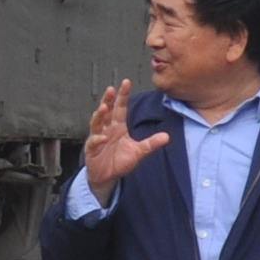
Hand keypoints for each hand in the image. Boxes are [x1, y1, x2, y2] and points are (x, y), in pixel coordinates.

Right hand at [81, 82, 170, 200]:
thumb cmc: (120, 161)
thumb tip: (167, 136)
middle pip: (106, 111)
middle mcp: (107, 129)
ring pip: (96, 123)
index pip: (120, 107)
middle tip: (111, 89)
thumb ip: (151, 143)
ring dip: (100, 115)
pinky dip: (97, 139)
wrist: (107, 177)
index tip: (126, 82)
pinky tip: (102, 137)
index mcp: (118, 126)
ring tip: (103, 108)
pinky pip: (93, 142)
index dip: (123, 95)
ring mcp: (98, 138)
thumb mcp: (139, 152)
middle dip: (107, 100)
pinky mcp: (92, 149)